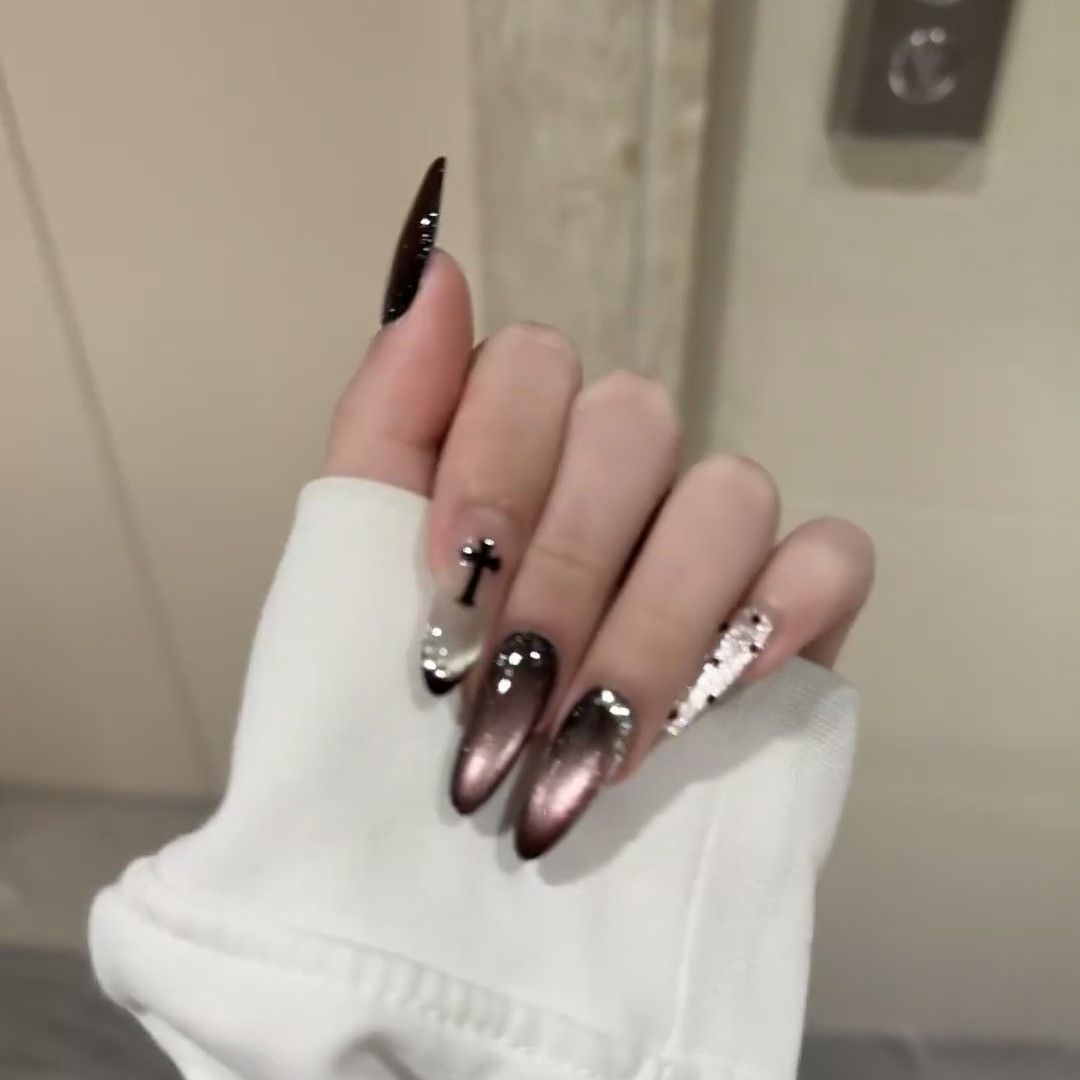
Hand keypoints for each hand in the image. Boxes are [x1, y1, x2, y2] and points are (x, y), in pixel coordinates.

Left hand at [324, 159, 874, 858]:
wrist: (456, 875)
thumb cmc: (392, 726)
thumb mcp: (351, 577)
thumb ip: (388, 420)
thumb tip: (431, 261)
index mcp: (515, 450)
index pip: (531, 363)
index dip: (495, 463)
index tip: (449, 580)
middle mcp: (618, 474)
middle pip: (633, 421)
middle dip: (565, 573)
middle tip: (508, 700)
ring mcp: (711, 536)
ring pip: (729, 488)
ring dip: (651, 626)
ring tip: (591, 743)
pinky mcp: (795, 609)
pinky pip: (833, 557)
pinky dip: (781, 614)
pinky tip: (721, 686)